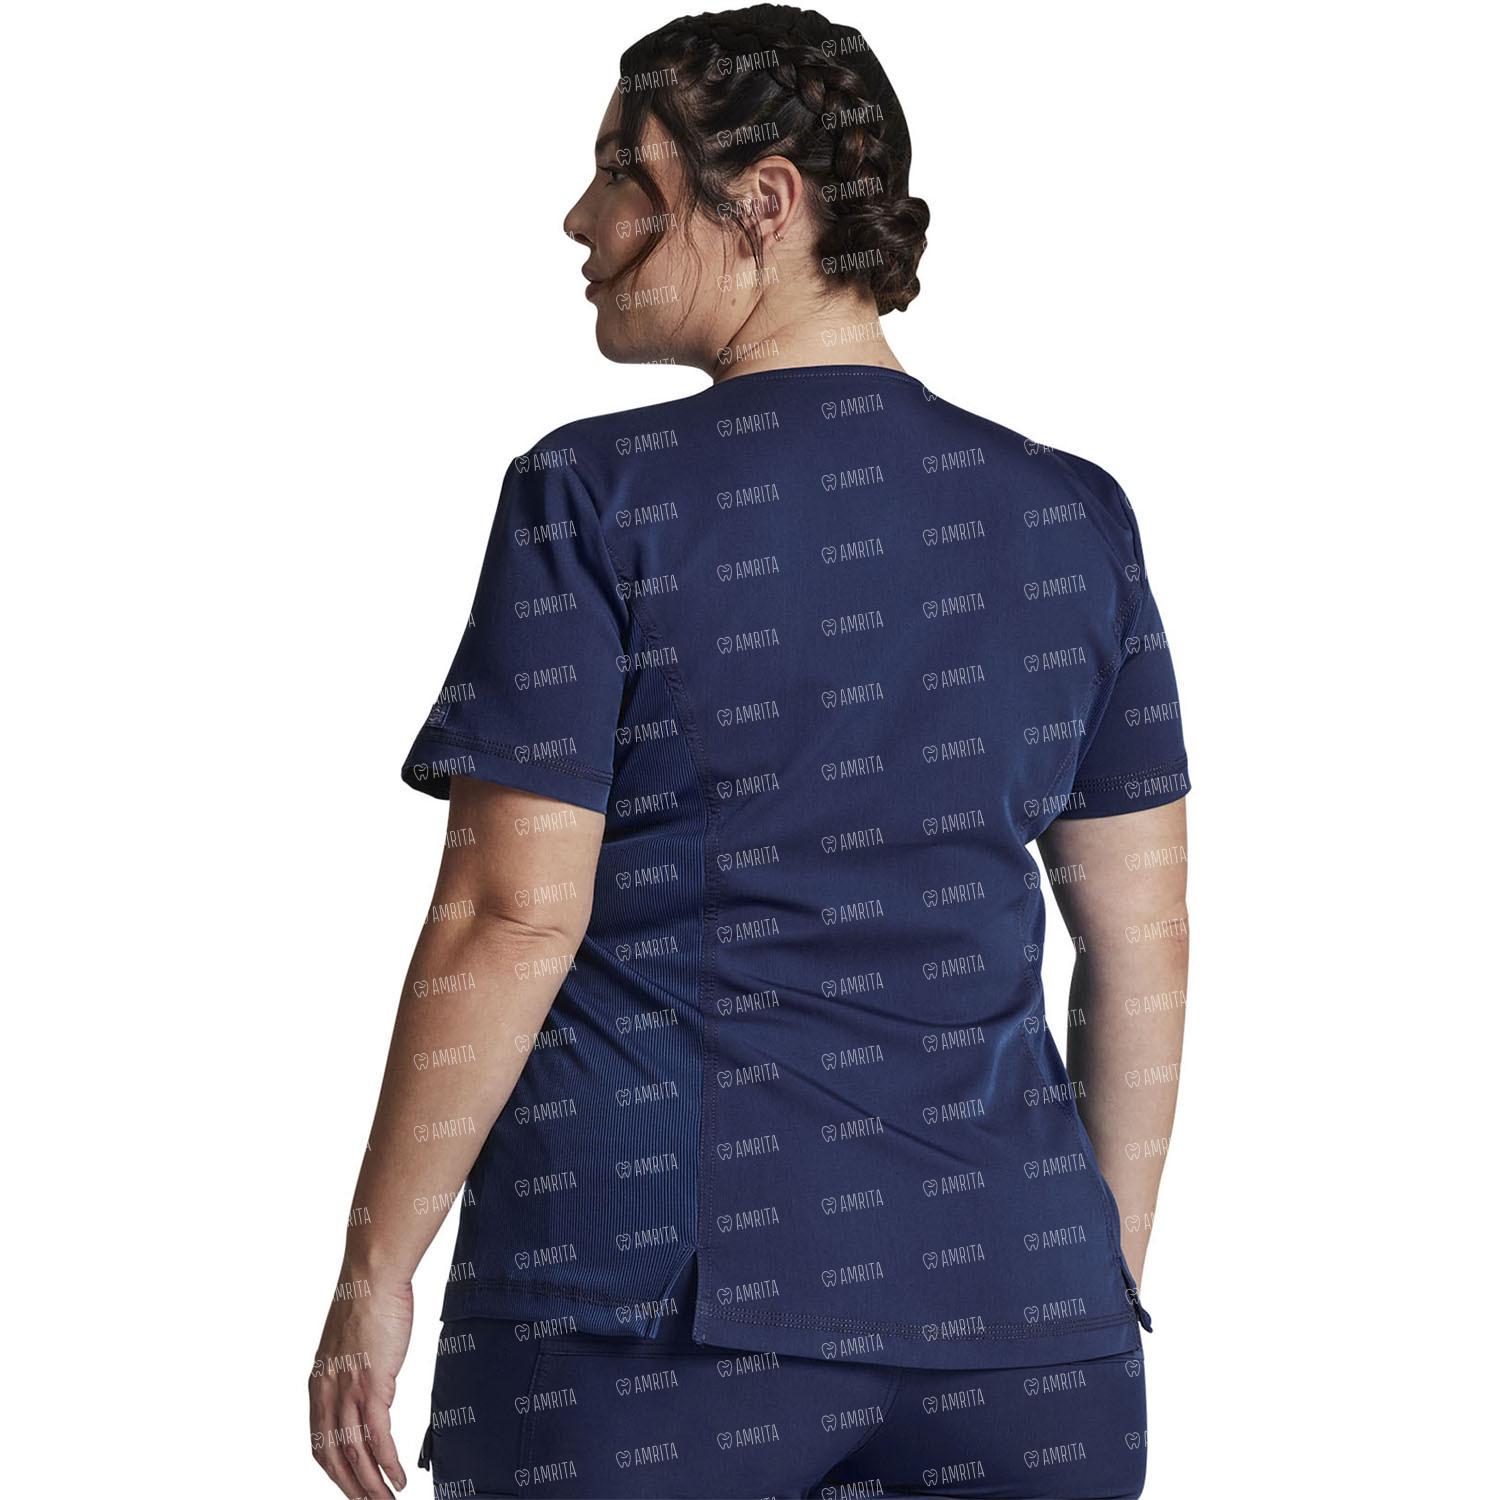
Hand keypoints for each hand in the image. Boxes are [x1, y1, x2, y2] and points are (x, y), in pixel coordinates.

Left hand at [309, 1271, 413, 1497]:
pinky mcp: (372, 1386)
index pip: (319, 1443)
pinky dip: (387, 1464)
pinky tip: (397, 1478)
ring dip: (371, 1486)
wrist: (373, 1276)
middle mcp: (327, 1394)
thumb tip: (368, 1383)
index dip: (334, 1472)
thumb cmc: (366, 1299)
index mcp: (318, 1385)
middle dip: (351, 1489)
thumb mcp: (348, 1343)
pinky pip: (378, 1438)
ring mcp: (348, 1392)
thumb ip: (351, 1370)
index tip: (350, 1486)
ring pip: (355, 1455)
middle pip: (334, 1458)